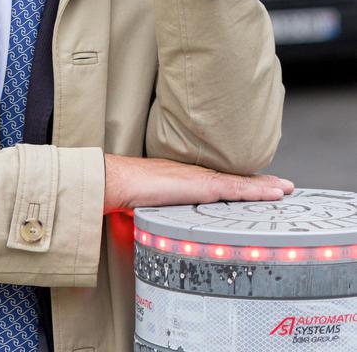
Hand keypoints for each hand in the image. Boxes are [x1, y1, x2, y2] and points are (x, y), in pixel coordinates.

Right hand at [103, 154, 294, 213]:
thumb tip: (157, 228)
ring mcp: (202, 179)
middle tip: (283, 186)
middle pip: (236, 180)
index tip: (256, 188)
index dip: (240, 185)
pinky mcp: (203, 186)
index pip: (220, 183)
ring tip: (285, 189)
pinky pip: (237, 189)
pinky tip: (273, 194)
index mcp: (187, 181)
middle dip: (260, 184)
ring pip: (242, 184)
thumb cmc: (128, 192)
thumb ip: (161, 213)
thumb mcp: (151, 206)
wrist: (119, 180)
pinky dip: (258, 191)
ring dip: (265, 187)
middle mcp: (198, 176)